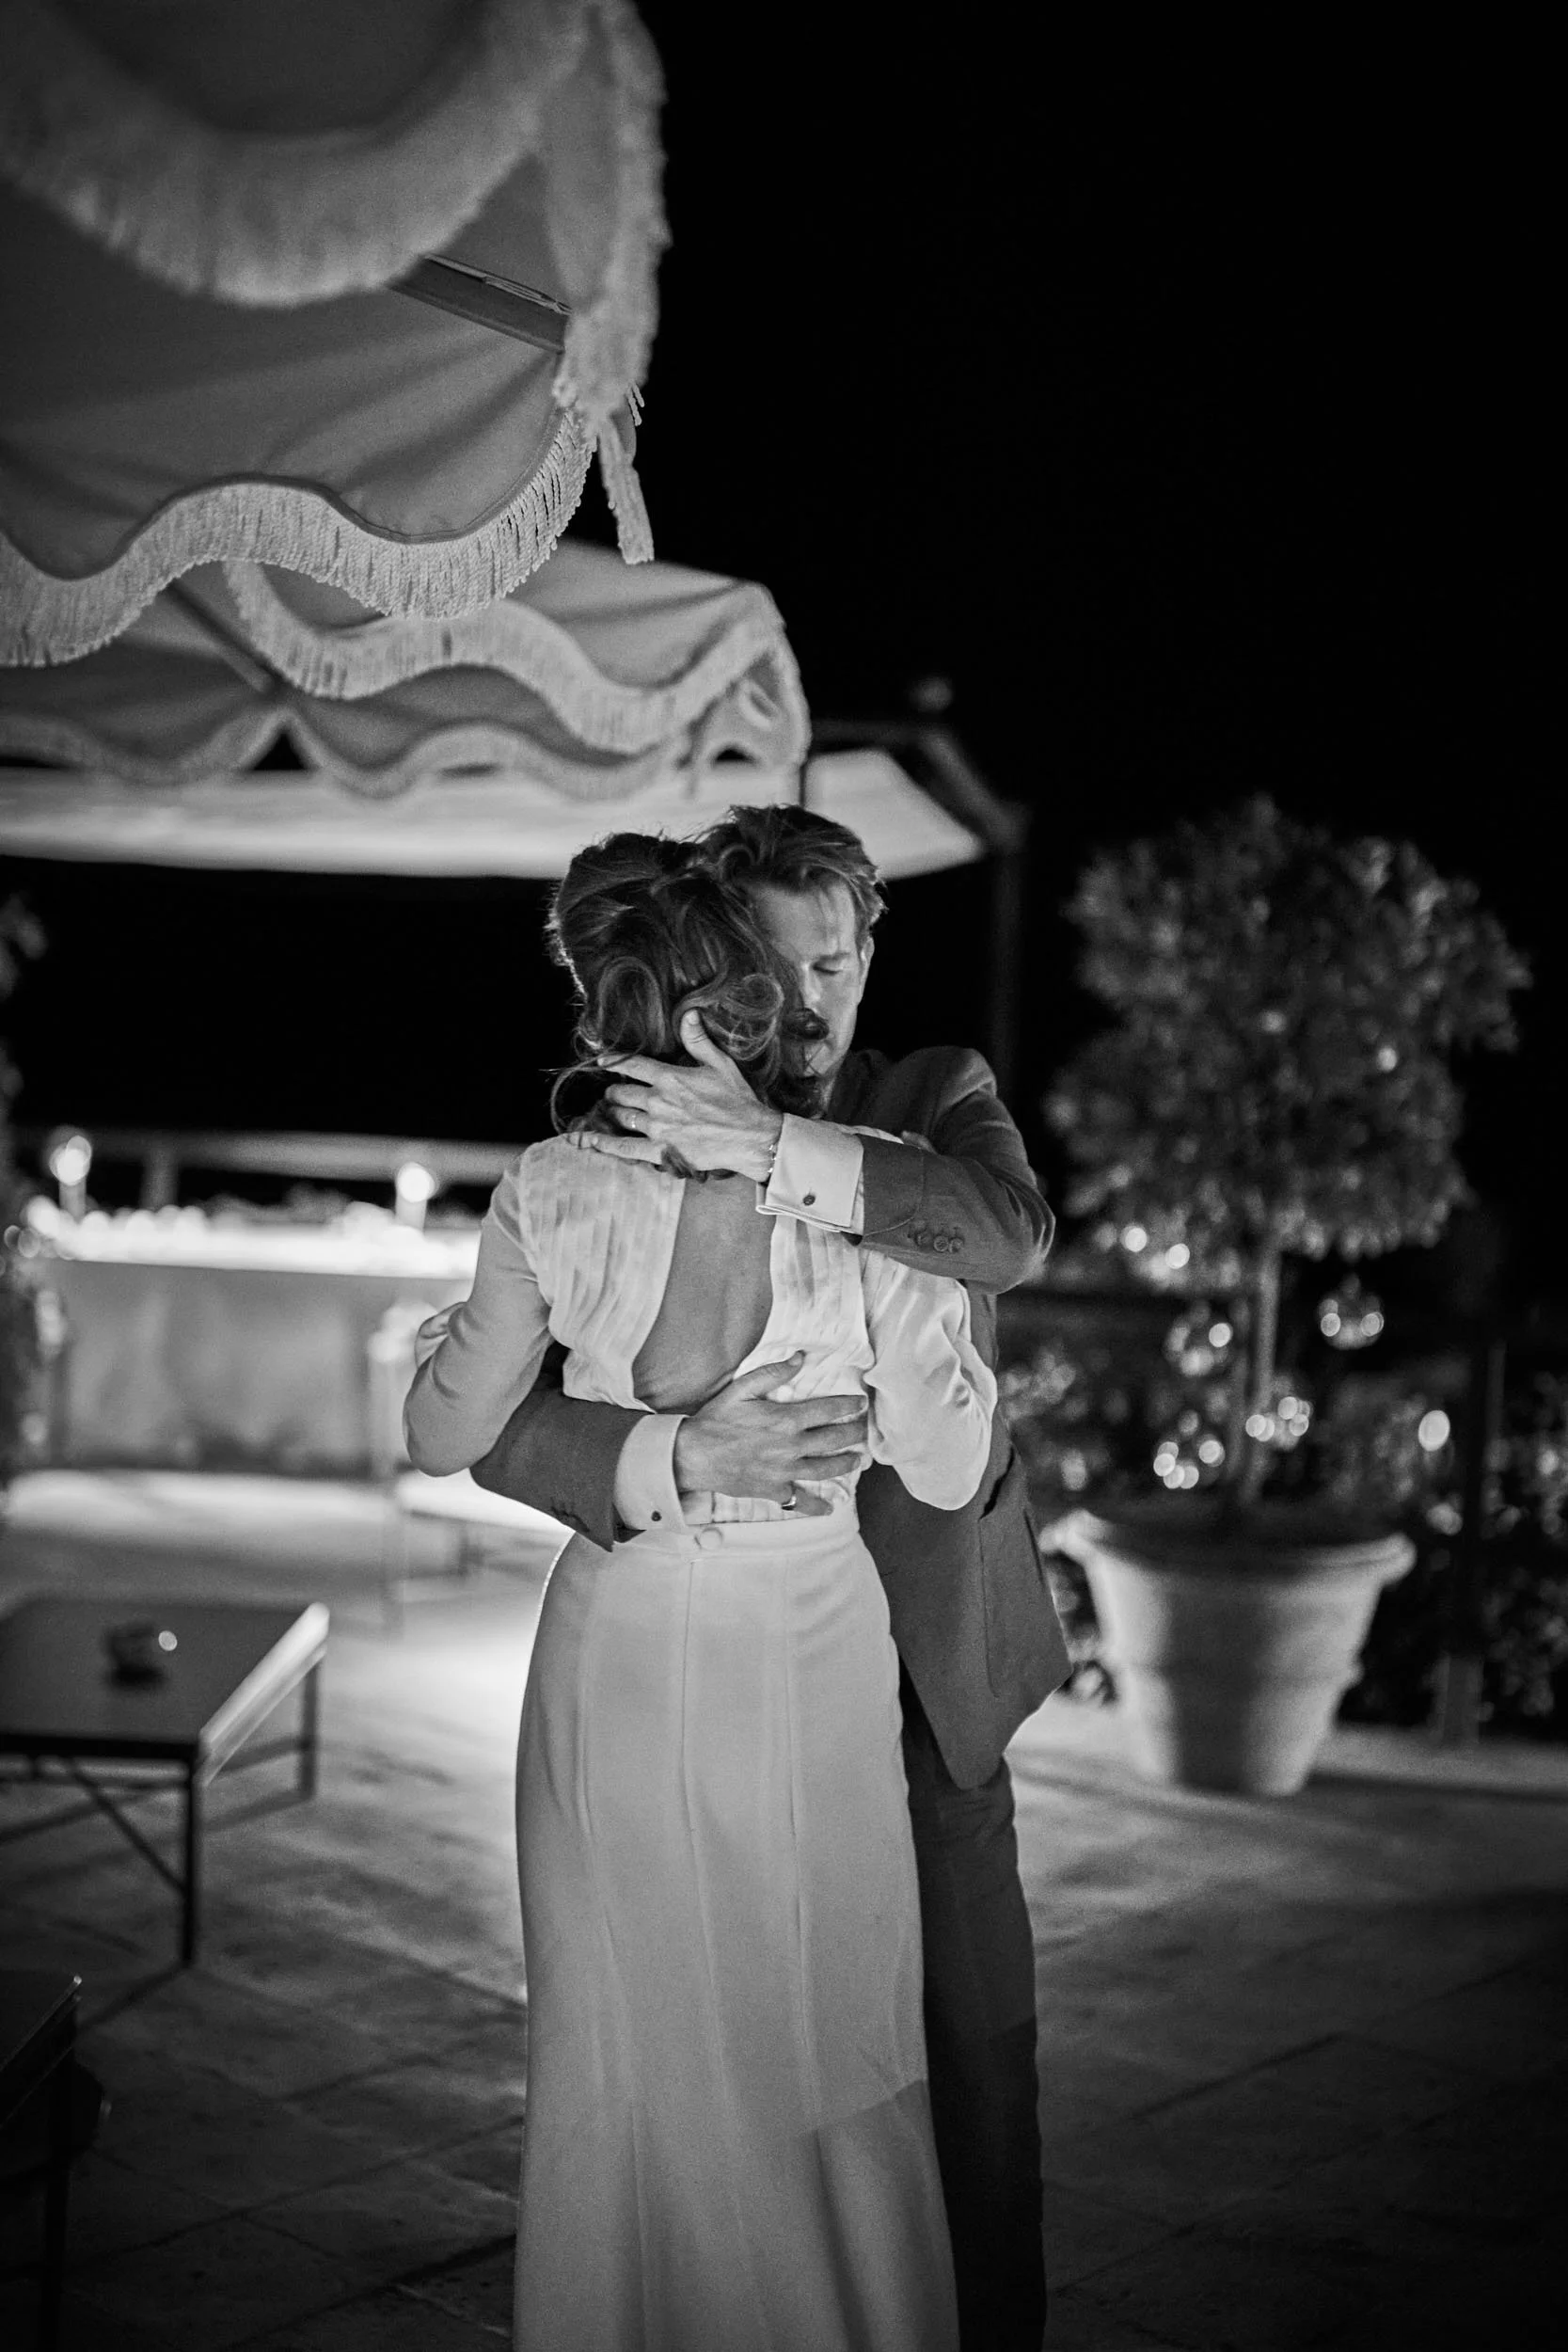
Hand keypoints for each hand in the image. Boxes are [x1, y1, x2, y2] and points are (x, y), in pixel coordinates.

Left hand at [583, 1012, 783, 1179]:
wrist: (750, 1136)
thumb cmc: (738, 1100)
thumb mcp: (720, 1064)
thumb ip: (698, 1040)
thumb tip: (688, 1013)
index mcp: (670, 1078)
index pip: (633, 1065)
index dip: (615, 1061)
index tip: (603, 1060)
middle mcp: (658, 1101)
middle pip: (621, 1093)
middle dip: (614, 1092)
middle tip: (613, 1093)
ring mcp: (657, 1127)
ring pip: (621, 1117)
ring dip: (612, 1113)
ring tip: (609, 1112)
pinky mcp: (660, 1151)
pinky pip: (625, 1148)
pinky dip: (605, 1144)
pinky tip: (590, 1140)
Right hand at [673, 1354, 867, 1514]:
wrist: (693, 1456)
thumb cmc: (716, 1420)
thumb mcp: (742, 1389)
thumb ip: (773, 1373)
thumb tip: (800, 1358)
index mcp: (785, 1419)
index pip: (828, 1410)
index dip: (848, 1406)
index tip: (861, 1404)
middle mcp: (790, 1447)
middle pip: (833, 1440)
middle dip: (853, 1434)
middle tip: (864, 1430)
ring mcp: (783, 1472)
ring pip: (824, 1470)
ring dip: (844, 1464)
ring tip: (857, 1461)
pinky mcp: (772, 1490)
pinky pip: (799, 1500)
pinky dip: (816, 1505)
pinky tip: (829, 1507)